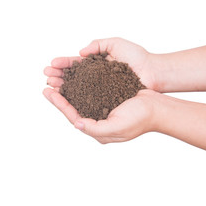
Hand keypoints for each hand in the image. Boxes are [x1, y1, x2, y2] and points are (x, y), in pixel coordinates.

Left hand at [43, 87, 160, 143]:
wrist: (157, 107)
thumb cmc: (140, 118)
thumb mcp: (117, 127)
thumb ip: (95, 128)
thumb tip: (76, 123)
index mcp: (98, 129)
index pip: (73, 116)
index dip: (60, 104)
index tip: (48, 91)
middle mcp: (98, 119)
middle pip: (73, 106)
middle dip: (60, 94)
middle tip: (48, 81)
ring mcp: (103, 108)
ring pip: (80, 97)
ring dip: (69, 87)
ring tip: (58, 77)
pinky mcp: (109, 98)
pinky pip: (91, 90)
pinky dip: (82, 83)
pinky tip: (76, 76)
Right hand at [44, 38, 156, 90]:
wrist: (154, 72)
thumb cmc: (137, 57)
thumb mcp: (116, 43)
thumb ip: (98, 44)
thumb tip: (80, 52)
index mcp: (97, 64)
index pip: (76, 64)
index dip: (63, 64)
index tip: (51, 65)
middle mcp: (97, 77)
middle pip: (73, 77)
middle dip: (59, 76)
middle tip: (47, 77)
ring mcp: (101, 89)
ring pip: (78, 89)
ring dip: (63, 88)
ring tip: (51, 86)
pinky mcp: (107, 99)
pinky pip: (89, 99)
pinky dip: (77, 99)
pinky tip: (66, 98)